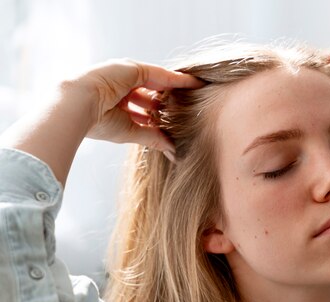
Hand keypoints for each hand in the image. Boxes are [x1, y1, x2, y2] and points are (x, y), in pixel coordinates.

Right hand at [2, 59, 202, 184]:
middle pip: (152, 93)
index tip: (173, 121)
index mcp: (115, 101)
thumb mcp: (130, 132)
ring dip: (177, 91)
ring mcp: (127, 75)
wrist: (78, 106)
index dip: (157, 114)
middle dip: (168, 103)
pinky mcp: (135, 68)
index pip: (142, 107)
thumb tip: (172, 150)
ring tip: (197, 97)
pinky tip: (196, 84)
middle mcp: (121, 86)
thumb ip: (152, 137)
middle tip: (189, 110)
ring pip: (159, 83)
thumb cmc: (97, 123)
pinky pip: (163, 75)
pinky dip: (180, 81)